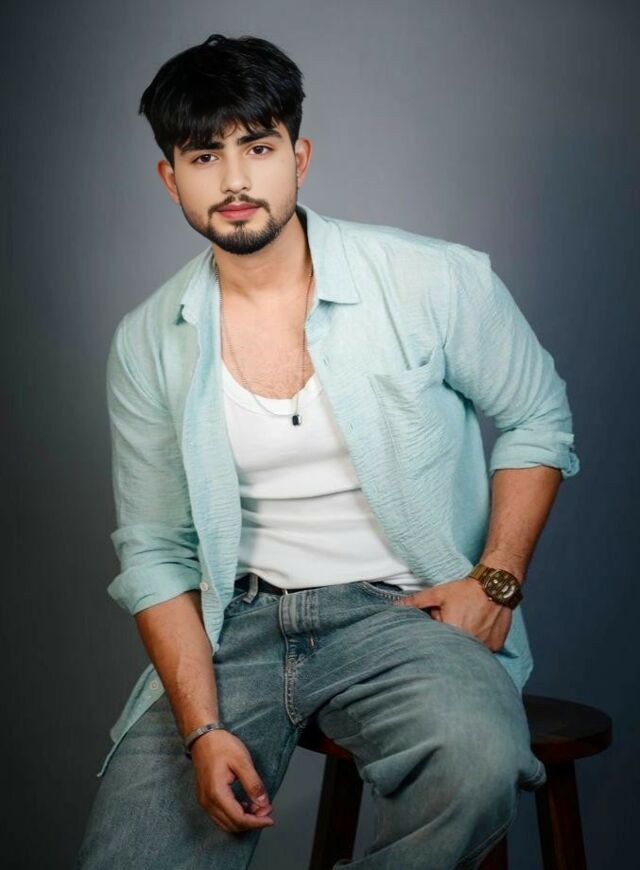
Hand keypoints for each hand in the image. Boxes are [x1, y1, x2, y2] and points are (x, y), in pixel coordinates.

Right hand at [190, 728, 274, 832]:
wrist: (203, 737)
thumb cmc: (221, 745)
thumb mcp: (242, 761)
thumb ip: (253, 783)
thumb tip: (263, 803)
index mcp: (217, 793)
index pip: (238, 818)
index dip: (256, 822)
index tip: (270, 818)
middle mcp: (208, 802)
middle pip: (232, 825)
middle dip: (252, 822)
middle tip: (267, 809)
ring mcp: (204, 801)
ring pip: (225, 823)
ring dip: (243, 820)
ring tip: (259, 807)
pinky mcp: (205, 799)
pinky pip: (220, 816)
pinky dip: (234, 816)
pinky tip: (246, 805)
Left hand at [393, 576, 512, 652]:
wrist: (495, 585)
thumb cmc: (465, 590)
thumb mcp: (438, 593)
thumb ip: (416, 601)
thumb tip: (396, 605)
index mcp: (453, 631)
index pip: (438, 638)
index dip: (440, 627)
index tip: (446, 617)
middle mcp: (470, 642)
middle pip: (454, 644)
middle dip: (452, 634)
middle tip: (459, 617)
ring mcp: (485, 645)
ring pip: (470, 648)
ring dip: (467, 639)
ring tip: (471, 620)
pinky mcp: (496, 645)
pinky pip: (485, 648)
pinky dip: (482, 640)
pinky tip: (482, 626)